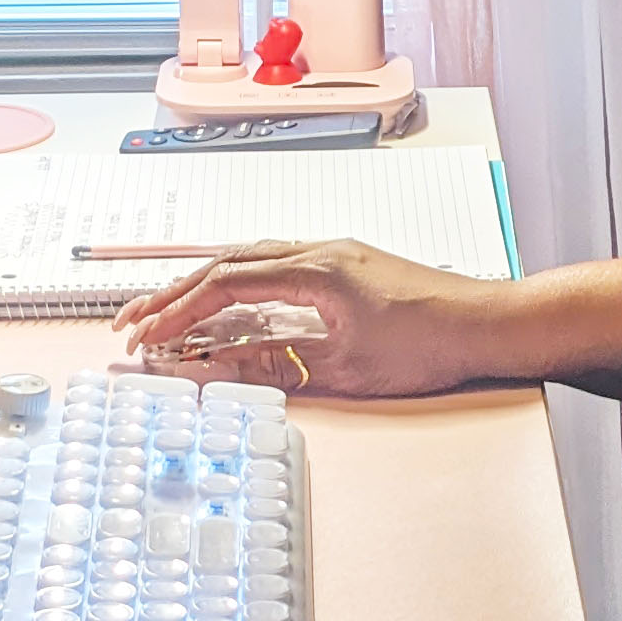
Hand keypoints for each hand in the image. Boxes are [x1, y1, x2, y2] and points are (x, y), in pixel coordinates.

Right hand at [109, 239, 510, 396]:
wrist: (488, 322)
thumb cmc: (430, 345)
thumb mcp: (345, 369)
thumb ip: (274, 366)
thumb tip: (214, 367)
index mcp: (315, 271)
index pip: (225, 286)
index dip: (178, 313)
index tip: (146, 337)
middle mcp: (319, 251)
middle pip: (227, 263)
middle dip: (174, 293)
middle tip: (133, 321)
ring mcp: (334, 253)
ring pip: (249, 258)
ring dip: (204, 284)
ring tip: (167, 310)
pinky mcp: (347, 264)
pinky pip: (275, 263)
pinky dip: (239, 281)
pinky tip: (228, 300)